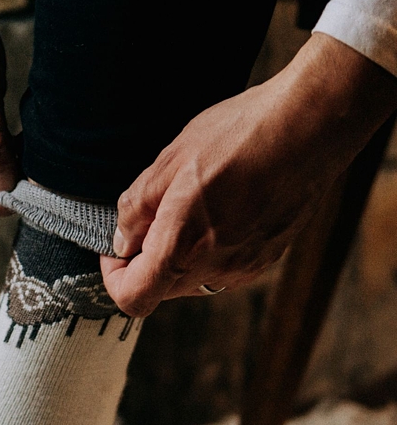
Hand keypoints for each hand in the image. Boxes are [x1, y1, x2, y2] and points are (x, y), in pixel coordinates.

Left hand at [100, 34, 396, 317]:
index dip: (114, 277)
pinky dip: (208, 250)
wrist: (310, 125)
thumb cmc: (238, 136)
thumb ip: (136, 210)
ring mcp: (243, 268)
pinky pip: (221, 269)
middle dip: (146, 262)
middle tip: (151, 217)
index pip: (132, 298)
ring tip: (190, 206)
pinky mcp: (265, 260)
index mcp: (181, 249)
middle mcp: (213, 269)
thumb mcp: (168, 162)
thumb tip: (122, 241)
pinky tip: (220, 210)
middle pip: (160, 289)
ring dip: (178, 255)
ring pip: (191, 280)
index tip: (115, 250)